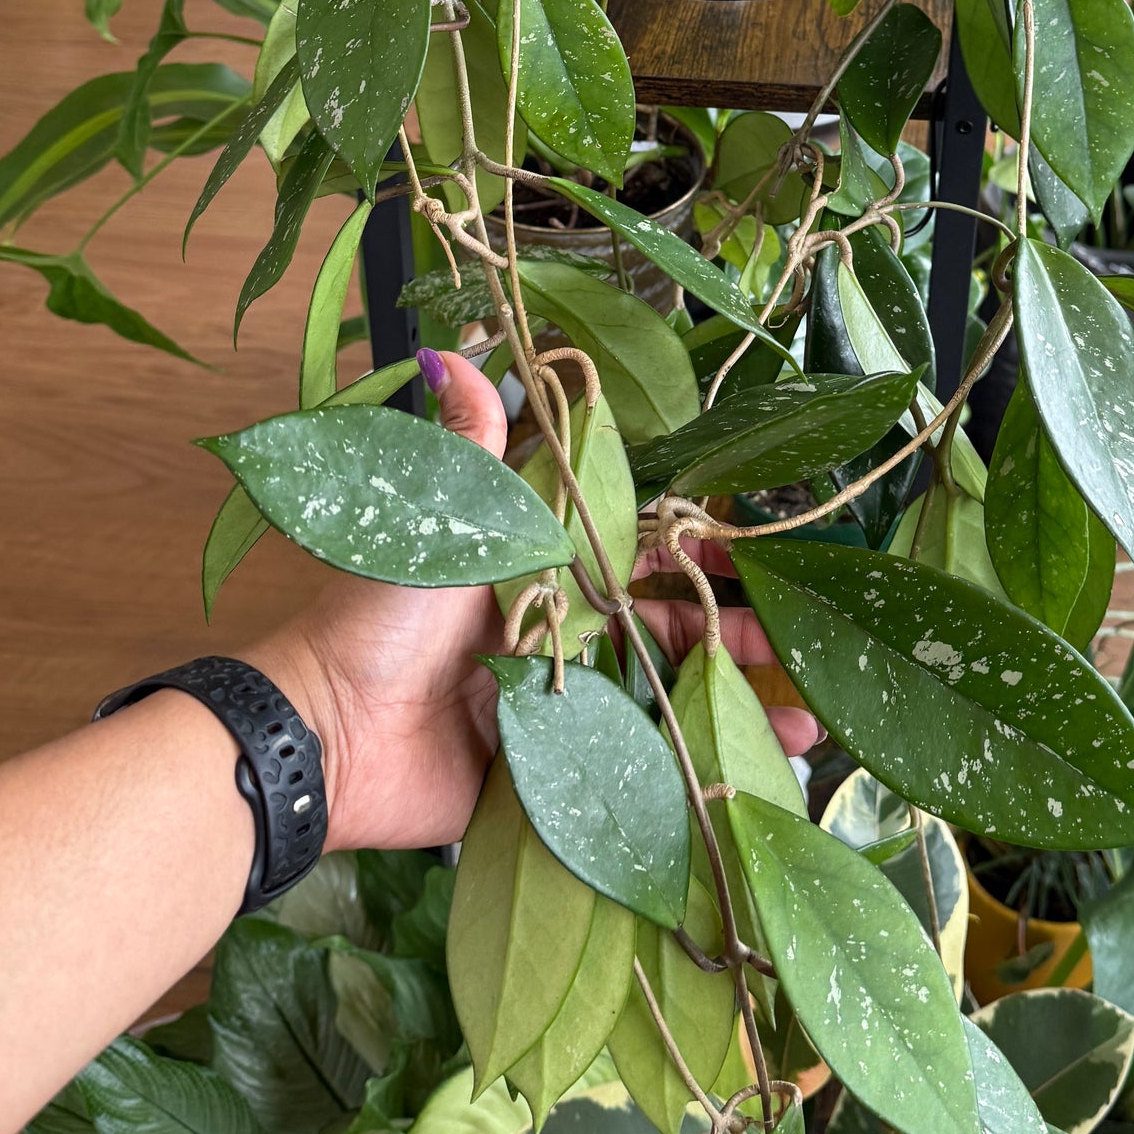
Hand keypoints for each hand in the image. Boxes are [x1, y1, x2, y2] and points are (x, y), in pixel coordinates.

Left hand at [248, 351, 817, 852]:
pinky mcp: (551, 772)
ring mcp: (560, 706)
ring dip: (735, 708)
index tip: (760, 557)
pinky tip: (752, 780)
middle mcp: (562, 634)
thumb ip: (470, 447)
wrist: (326, 736)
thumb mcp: (437, 521)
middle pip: (671, 632)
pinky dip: (692, 775)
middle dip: (741, 640)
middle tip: (805, 653)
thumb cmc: (381, 618)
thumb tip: (462, 352)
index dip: (702, 556)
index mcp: (544, 569)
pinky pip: (632, 770)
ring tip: (807, 723)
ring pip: (666, 701)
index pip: (644, 555)